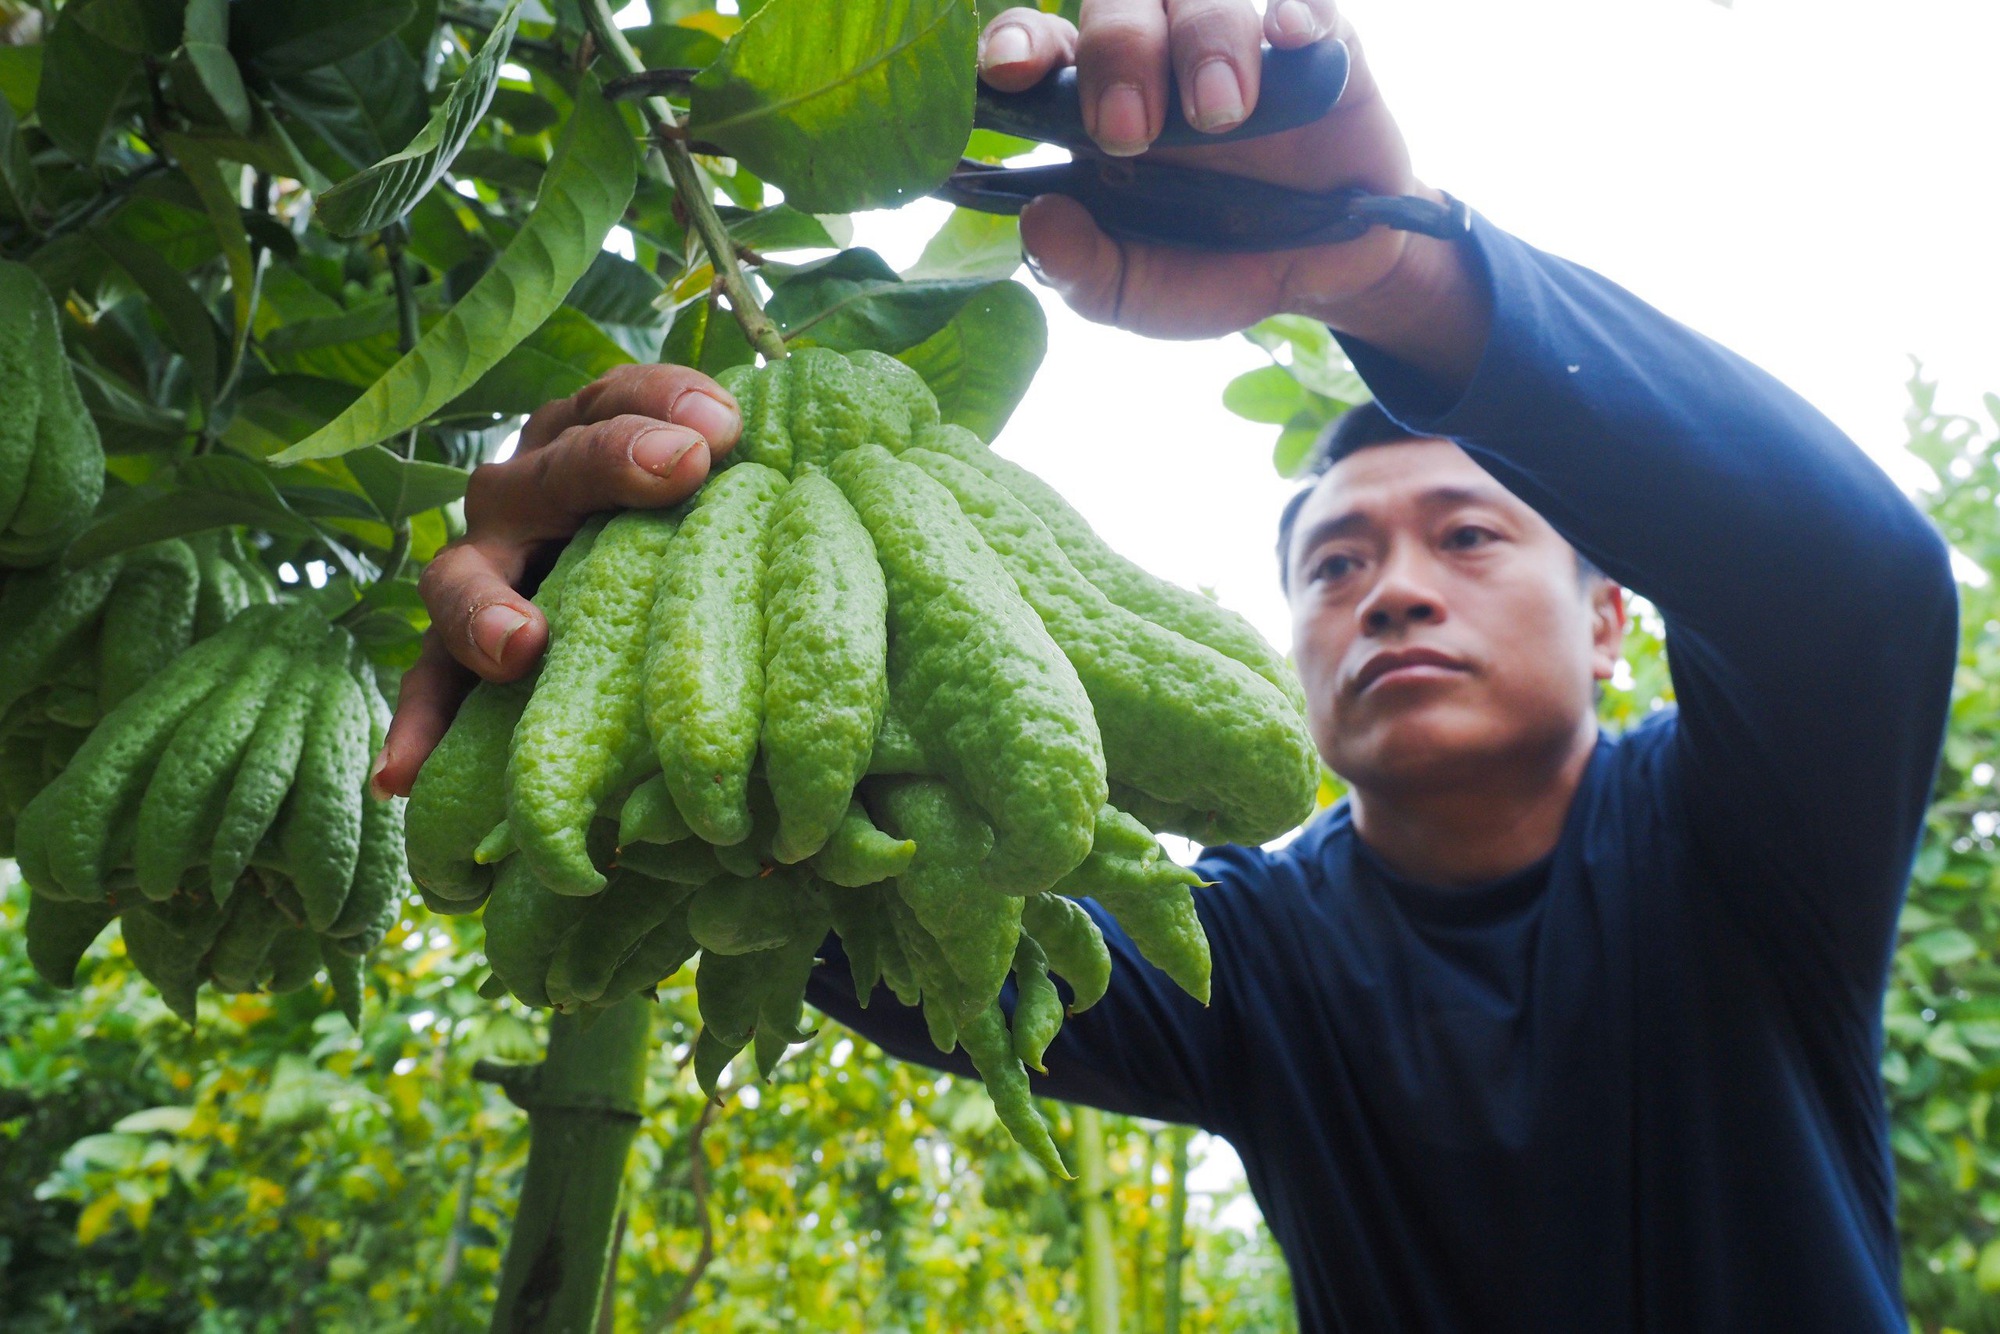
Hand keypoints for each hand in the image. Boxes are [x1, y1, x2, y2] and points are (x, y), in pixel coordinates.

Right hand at [372, 364, 741, 797]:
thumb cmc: (690, 530)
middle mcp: (526, 493)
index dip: (664, 401)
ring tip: (520, 647)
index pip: (617, 399)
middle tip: (678, 469)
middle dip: (608, 465)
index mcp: (584, 437)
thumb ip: (747, 475)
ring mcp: (483, 567)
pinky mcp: (455, 646)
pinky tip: (404, 775)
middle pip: (549, 473)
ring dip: (486, 609)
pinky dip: (419, 725)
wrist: (624, 602)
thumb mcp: (712, 491)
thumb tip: (821, 463)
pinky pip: (428, 682)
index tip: (722, 425)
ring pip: (459, 577)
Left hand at [981, 2, 1484, 377]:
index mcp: (1097, 105)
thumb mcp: (1135, 292)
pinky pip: (1310, 2)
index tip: (1011, 72)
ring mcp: (1237, 45)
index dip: (1019, 44)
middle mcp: (1159, 58)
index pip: (1043, 46)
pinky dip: (1300, 11)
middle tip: (1129, 130)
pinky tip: (1290, 38)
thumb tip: (1037, 218)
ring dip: (1204, 40)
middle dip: (1117, 54)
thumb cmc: (1213, 267)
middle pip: (1120, 4)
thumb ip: (1079, 267)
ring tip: (1220, 113)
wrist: (1320, 280)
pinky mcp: (1318, 48)